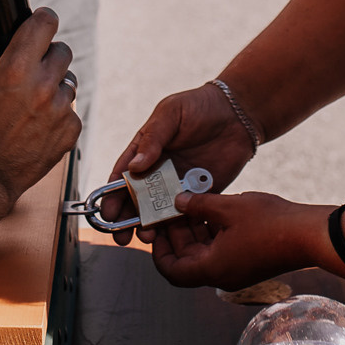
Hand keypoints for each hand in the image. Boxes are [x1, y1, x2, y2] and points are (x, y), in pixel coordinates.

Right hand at [0, 8, 79, 206]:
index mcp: (16, 68)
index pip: (46, 23)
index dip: (42, 20)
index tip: (39, 26)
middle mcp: (43, 86)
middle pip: (62, 51)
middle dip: (47, 56)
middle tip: (30, 71)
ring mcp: (60, 110)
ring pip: (68, 81)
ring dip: (54, 86)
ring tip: (31, 103)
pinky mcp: (71, 130)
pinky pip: (71, 108)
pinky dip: (58, 112)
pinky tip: (37, 123)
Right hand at [102, 83, 260, 244]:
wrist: (237, 114)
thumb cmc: (199, 106)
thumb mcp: (170, 114)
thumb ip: (153, 139)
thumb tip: (134, 167)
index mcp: (144, 151)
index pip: (123, 177)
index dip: (112, 196)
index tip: (107, 213)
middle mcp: (158, 172)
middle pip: (136, 200)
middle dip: (126, 220)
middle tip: (120, 236)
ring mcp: (178, 185)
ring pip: (158, 211)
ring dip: (150, 226)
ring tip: (146, 237)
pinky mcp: (199, 194)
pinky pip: (186, 213)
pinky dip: (177, 226)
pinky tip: (172, 236)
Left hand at [150, 191, 319, 289]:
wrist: (310, 234)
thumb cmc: (270, 222)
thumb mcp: (227, 207)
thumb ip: (198, 204)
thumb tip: (178, 201)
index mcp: (212, 268)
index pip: (171, 270)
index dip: (158, 250)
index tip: (156, 228)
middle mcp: (221, 275)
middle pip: (186, 260)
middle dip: (177, 234)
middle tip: (171, 208)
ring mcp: (236, 270)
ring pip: (204, 253)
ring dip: (195, 231)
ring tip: (190, 203)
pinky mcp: (248, 263)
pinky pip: (221, 250)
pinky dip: (212, 232)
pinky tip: (213, 208)